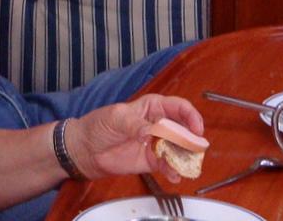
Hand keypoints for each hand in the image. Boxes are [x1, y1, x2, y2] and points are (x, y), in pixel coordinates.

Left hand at [66, 94, 204, 181]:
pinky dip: (174, 171)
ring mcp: (157, 144)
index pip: (178, 107)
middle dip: (191, 140)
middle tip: (193, 150)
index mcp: (153, 107)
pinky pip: (168, 166)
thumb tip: (150, 132)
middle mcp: (159, 124)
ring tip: (184, 165)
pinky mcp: (153, 161)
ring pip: (180, 150)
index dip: (191, 116)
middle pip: (184, 130)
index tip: (196, 128)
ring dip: (185, 157)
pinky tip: (174, 175)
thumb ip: (135, 124)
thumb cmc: (99, 125)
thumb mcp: (115, 118)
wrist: (85, 150)